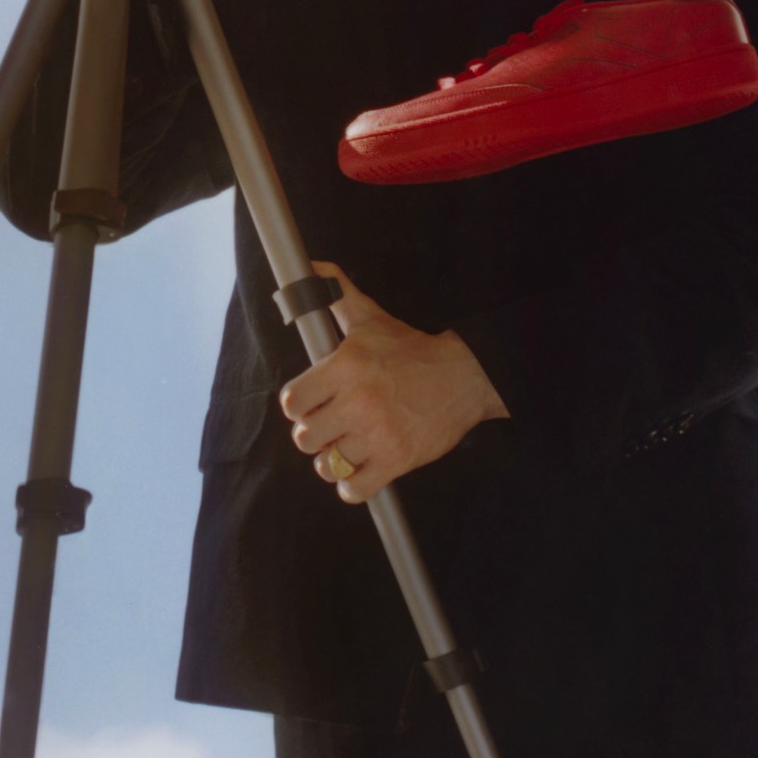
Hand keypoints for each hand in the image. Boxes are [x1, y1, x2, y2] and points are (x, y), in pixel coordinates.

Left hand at [278, 262, 509, 503]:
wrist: (464, 376)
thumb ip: (336, 294)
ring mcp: (377, 435)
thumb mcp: (370, 318)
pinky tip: (360, 469)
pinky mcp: (397, 461)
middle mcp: (357, 402)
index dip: (298, 406)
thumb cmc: (411, 349)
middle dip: (314, 434)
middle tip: (330, 426)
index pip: (292, 402)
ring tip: (346, 447)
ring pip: (326, 466)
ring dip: (332, 460)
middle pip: (304, 438)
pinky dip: (351, 486)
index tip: (311, 404)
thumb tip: (311, 267)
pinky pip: (354, 490)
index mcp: (344, 367)